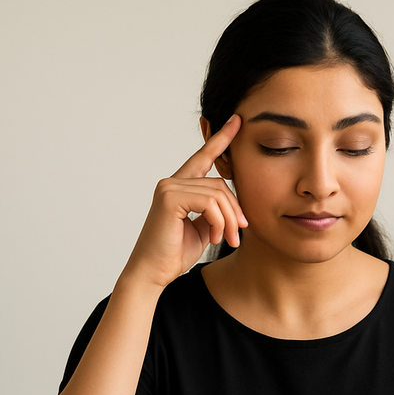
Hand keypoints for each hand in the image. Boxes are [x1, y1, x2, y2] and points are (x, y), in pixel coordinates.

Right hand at [122, 115, 245, 288]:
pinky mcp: (169, 198)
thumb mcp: (203, 228)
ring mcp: (168, 187)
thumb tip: (234, 205)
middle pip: (219, 183)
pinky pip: (208, 202)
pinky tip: (215, 237)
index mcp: (179, 187)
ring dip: (228, 219)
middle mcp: (171, 182)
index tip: (237, 121)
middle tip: (240, 232)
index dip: (221, 139)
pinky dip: (218, 221)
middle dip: (235, 209)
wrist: (153, 273)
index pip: (204, 157)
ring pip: (217, 193)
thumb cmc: (174, 253)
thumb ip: (215, 210)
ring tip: (227, 239)